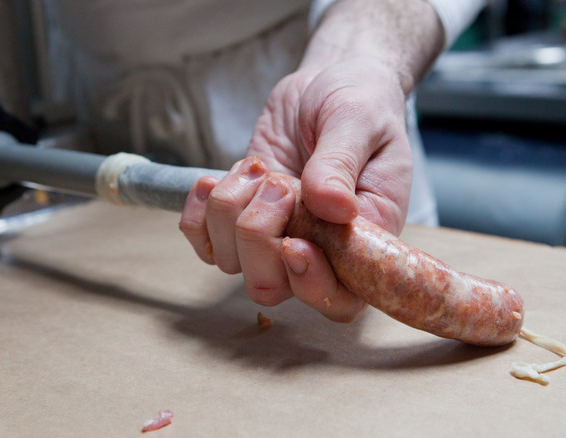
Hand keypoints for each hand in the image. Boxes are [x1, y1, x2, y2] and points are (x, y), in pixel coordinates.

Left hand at [180, 57, 412, 322]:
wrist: (330, 81)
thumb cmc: (360, 101)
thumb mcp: (359, 122)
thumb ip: (341, 164)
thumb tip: (332, 208)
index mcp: (365, 237)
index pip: (341, 298)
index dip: (312, 285)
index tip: (293, 244)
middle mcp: (321, 248)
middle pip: (273, 286)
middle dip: (259, 235)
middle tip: (278, 181)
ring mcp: (278, 236)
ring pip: (233, 263)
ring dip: (232, 212)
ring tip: (257, 167)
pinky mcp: (243, 219)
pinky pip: (205, 242)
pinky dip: (200, 213)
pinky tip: (215, 180)